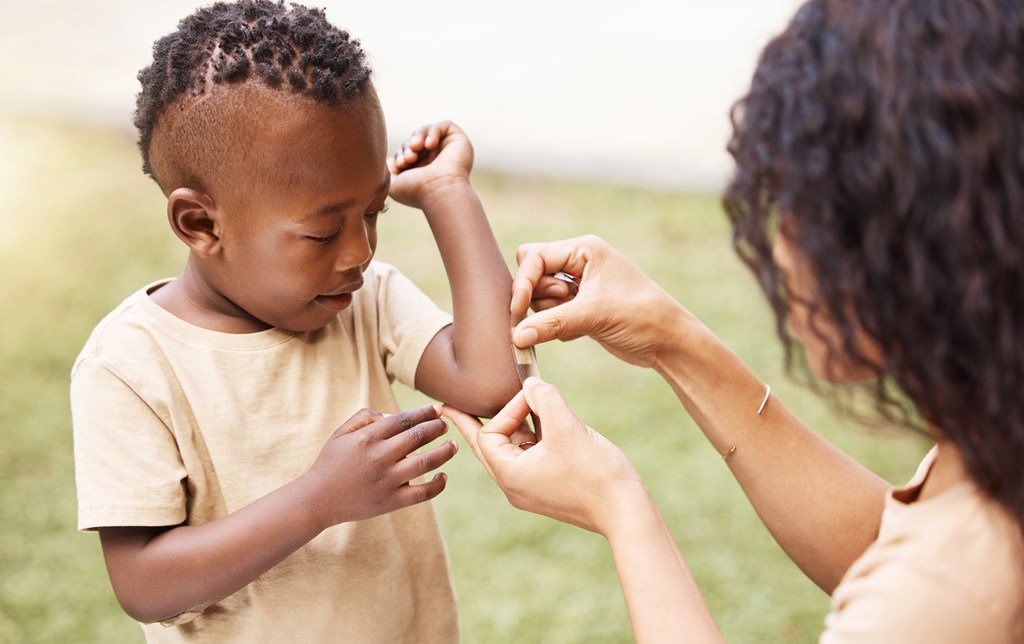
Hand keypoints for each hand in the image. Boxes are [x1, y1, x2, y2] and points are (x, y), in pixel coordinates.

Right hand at [301, 404, 456, 530]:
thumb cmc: (330, 463)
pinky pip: (422, 493)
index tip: (438, 409)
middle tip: (445, 425)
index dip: (425, 412)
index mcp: (368, 437)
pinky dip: (437, 485)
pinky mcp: (391, 501)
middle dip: (437, 427)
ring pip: (426, 462)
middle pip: (419, 436)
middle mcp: (380, 456)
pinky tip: (443, 476)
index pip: (405, 419)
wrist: (317, 500)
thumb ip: (364, 417)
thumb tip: (391, 414)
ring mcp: (387, 480)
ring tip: (453, 446)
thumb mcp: (340, 434)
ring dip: (444, 452)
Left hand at [388, 121, 473, 209]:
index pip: (408, 151)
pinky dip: (433, 132)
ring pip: (428, 131)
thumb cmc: (416, 191)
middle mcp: (436, 160)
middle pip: (416, 140)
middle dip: (408, 145)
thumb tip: (392, 160)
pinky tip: (430, 145)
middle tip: (409, 157)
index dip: (401, 153)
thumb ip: (389, 170)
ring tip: (416, 148)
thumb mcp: (393, 184)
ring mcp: (448, 150)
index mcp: (423, 170)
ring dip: (418, 137)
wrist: (438, 192)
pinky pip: (444, 125)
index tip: (401, 164)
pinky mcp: (459, 141)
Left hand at [444, 377, 643, 535]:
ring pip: (511, 450)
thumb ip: (543, 397)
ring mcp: (531, 489)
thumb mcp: (566, 426)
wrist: (626, 512)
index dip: (508, 410)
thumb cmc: (595, 473)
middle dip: (471, 423)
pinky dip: (532, 437)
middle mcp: (514, 486)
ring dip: (514, 426)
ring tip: (514, 407)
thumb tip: (530, 385)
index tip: (533, 398)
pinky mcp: (548, 488)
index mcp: (509, 475)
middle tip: (445, 407)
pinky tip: (544, 423)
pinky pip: (529, 458)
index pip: (488, 433)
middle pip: (486, 446)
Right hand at [511, 235, 689, 367]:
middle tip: (561, 307)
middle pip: (532, 272)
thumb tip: (516, 336)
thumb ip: (551, 323)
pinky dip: (557, 325)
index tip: (518, 310)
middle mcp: (579, 262)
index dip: (523, 283)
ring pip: (539, 296)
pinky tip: (582, 331)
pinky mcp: (579, 308)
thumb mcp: (593, 316)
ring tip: (578, 321)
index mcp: (584, 250)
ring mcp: (579, 285)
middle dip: (536, 295)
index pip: (534, 257)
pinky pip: (550, 314)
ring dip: (549, 313)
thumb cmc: (640, 316)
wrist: (667, 341)